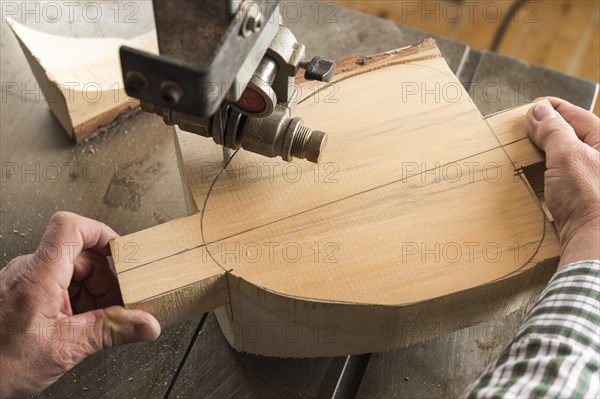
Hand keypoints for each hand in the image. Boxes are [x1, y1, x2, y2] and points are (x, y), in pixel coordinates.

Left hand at [0, 212, 160, 397]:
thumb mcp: (65, 348)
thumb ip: (110, 331)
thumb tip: (146, 324)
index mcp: (39, 276)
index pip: (71, 227)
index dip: (101, 232)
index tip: (123, 252)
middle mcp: (30, 271)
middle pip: (82, 256)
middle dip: (106, 281)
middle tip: (119, 306)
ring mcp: (26, 281)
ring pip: (73, 272)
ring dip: (93, 294)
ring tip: (97, 322)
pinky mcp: (24, 293)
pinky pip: (59, 285)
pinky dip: (77, 301)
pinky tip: (80, 325)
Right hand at [526, 97, 599, 266]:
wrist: (594, 241)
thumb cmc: (591, 199)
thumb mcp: (568, 156)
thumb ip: (553, 131)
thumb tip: (538, 112)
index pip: (576, 116)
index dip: (552, 109)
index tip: (531, 107)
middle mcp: (598, 160)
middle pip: (567, 137)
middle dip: (542, 133)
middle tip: (519, 130)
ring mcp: (589, 180)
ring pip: (559, 159)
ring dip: (538, 156)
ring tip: (518, 153)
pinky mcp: (577, 198)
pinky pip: (555, 180)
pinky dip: (540, 176)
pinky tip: (527, 177)